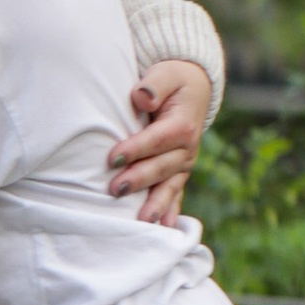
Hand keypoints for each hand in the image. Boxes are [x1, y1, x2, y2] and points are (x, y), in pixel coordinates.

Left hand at [107, 58, 213, 228]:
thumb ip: (154, 84)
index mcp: (183, 124)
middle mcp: (187, 148)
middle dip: (139, 179)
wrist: (193, 88)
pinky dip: (171, 212)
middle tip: (115, 190)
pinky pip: (175, 195)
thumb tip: (142, 97)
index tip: (112, 158)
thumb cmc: (172, 80)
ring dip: (156, 204)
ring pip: (169, 186)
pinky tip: (165, 231)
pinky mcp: (178, 173)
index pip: (158, 139)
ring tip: (143, 222)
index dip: (136, 149)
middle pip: (162, 167)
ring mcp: (183, 164)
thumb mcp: (166, 73)